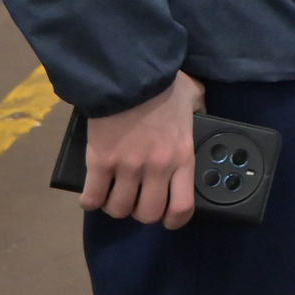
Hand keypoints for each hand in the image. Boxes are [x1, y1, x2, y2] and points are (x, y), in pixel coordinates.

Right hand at [84, 71, 205, 227]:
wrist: (128, 73)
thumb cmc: (163, 83)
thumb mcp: (193, 97)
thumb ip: (201, 112)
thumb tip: (203, 118)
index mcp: (182, 156)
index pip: (183, 206)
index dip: (174, 220)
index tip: (167, 219)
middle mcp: (157, 168)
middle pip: (148, 213)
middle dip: (142, 212)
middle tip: (136, 201)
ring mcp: (127, 167)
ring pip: (119, 208)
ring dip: (115, 206)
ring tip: (113, 196)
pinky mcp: (100, 161)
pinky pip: (93, 197)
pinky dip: (91, 200)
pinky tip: (92, 194)